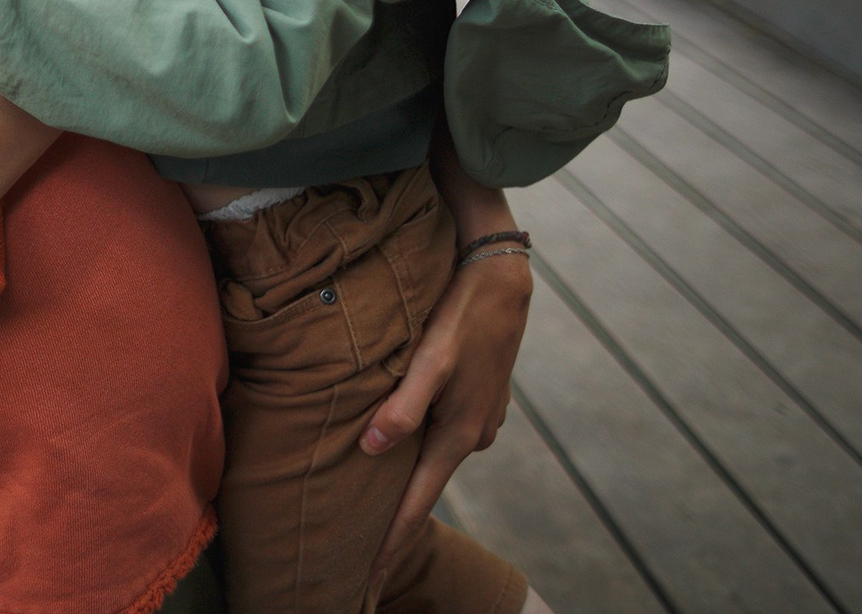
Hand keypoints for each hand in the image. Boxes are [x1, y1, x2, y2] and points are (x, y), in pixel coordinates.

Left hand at [360, 249, 531, 590]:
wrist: (501, 280)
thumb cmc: (462, 317)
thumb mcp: (430, 360)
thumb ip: (402, 407)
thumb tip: (370, 450)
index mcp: (458, 436)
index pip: (418, 506)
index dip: (391, 545)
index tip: (368, 581)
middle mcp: (472, 437)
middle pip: (423, 491)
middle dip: (394, 526)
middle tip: (360, 559)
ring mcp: (479, 422)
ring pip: (432, 461)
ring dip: (405, 482)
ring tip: (370, 507)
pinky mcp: (478, 403)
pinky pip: (441, 436)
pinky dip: (419, 448)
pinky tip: (396, 449)